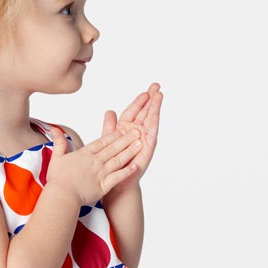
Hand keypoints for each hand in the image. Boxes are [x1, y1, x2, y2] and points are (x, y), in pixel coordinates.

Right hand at [45, 124, 142, 206]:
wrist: (62, 196)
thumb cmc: (57, 179)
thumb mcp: (56, 157)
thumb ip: (59, 143)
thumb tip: (55, 129)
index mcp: (84, 154)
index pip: (101, 142)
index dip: (113, 135)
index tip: (122, 128)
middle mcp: (95, 162)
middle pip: (113, 148)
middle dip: (126, 139)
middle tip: (137, 131)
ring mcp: (100, 173)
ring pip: (118, 160)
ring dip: (130, 152)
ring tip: (140, 144)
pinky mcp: (103, 186)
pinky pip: (117, 177)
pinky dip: (127, 172)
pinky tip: (136, 166)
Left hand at [102, 82, 162, 197]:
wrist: (114, 182)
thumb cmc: (110, 163)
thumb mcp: (108, 141)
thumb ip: (109, 126)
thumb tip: (110, 111)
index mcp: (125, 129)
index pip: (133, 111)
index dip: (139, 101)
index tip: (146, 90)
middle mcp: (136, 133)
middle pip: (144, 112)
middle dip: (151, 99)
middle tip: (157, 86)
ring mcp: (142, 140)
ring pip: (149, 120)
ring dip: (155, 108)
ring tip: (160, 94)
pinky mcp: (146, 148)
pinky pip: (151, 134)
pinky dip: (153, 123)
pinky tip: (156, 113)